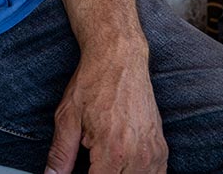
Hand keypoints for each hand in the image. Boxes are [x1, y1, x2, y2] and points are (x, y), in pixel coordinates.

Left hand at [45, 51, 166, 173]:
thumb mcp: (67, 118)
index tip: (80, 170)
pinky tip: (124, 167)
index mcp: (113, 151)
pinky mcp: (161, 148)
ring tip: (103, 163)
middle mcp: (138, 156)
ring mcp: (154, 153)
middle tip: (91, 163)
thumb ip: (61, 153)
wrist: (119, 60)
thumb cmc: (92, 84)